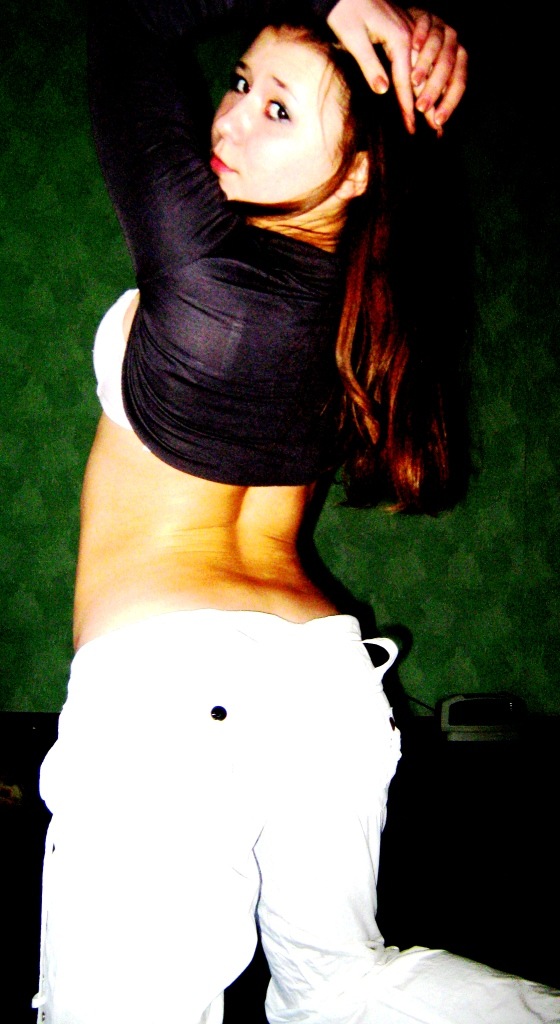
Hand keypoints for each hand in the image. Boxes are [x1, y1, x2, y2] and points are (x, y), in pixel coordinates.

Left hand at [326, 0, 466, 133]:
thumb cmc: (344, 10)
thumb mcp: (353, 38)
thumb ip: (369, 64)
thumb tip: (384, 90)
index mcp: (399, 37)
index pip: (405, 81)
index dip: (407, 107)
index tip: (410, 129)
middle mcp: (409, 35)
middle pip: (420, 77)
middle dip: (425, 105)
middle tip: (431, 130)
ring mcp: (409, 32)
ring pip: (422, 69)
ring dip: (427, 93)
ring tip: (431, 116)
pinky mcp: (405, 31)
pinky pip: (418, 59)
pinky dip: (422, 78)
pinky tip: (423, 92)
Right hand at [408, 7, 467, 134]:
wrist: (411, 30)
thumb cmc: (420, 63)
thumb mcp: (429, 82)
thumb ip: (434, 102)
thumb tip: (439, 132)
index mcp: (458, 61)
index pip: (459, 83)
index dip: (450, 102)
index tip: (437, 122)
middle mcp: (453, 43)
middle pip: (448, 65)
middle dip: (435, 88)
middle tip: (421, 107)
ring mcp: (440, 27)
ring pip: (437, 45)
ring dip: (426, 64)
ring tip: (414, 82)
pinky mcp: (425, 15)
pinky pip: (425, 24)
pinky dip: (421, 34)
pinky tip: (412, 45)